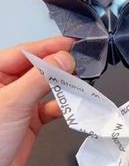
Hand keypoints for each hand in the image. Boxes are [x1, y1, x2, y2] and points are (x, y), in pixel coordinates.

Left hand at [0, 36, 74, 165]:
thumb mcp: (13, 102)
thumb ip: (39, 78)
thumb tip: (64, 58)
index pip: (24, 53)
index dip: (49, 46)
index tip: (72, 43)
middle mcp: (8, 86)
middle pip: (37, 69)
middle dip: (59, 66)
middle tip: (82, 63)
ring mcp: (20, 104)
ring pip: (46, 88)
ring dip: (63, 86)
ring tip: (82, 82)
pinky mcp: (30, 122)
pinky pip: (50, 109)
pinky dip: (62, 107)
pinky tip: (73, 106)